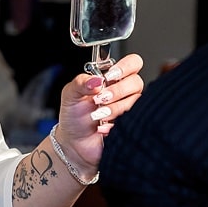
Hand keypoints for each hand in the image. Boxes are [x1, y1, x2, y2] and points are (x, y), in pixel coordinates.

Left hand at [53, 53, 143, 174]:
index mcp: (112, 78)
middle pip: (136, 82)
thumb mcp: (70, 95)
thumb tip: (97, 80)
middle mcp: (125, 91)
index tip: (109, 76)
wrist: (75, 143)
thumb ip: (80, 82)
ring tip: (97, 116)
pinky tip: (102, 128)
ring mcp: (131, 108)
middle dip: (116, 92)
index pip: (133, 63)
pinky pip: (134, 120)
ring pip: (136, 102)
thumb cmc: (74, 117)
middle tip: (99, 99)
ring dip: (113, 110)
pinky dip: (114, 125)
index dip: (125, 67)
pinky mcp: (133, 125)